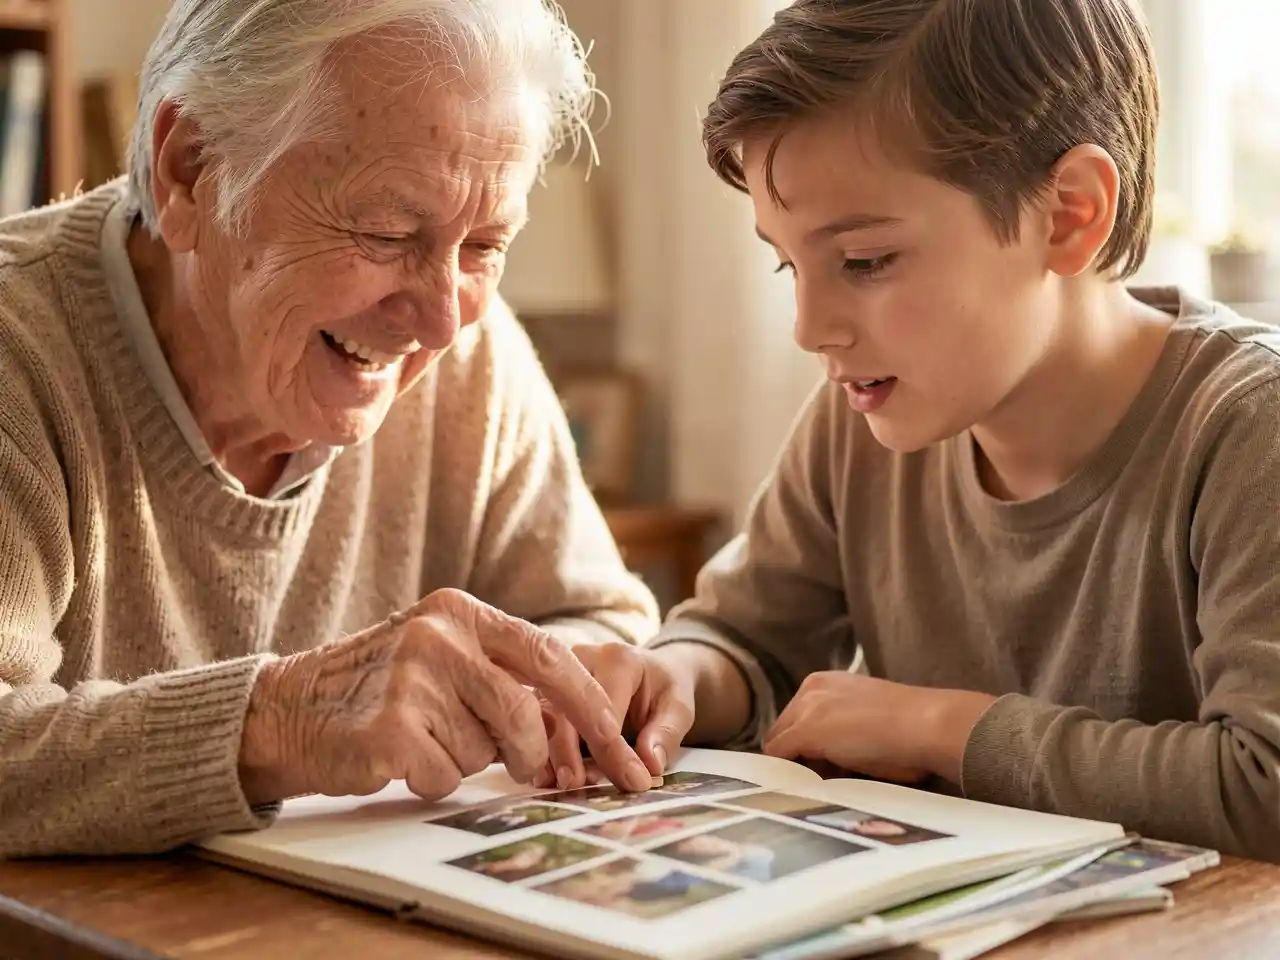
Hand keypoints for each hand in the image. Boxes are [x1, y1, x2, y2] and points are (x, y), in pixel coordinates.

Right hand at [237, 588, 650, 803]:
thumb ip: (500, 671)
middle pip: (524, 712)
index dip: (589, 703)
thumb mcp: (439, 653)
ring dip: (464, 761)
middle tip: (520, 766)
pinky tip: (398, 757)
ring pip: (484, 750)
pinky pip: (445, 776)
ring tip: (424, 739)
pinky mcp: (388, 729)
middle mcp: (439, 636)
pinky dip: (431, 779)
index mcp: (460, 611)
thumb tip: (579, 720)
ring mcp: (411, 680)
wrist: (285, 708)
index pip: (548, 655)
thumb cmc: (376, 686)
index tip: (619, 742)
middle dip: (530, 752)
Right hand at [534, 642, 696, 790]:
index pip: (607, 708)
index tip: (625, 782)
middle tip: (575, 784)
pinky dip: (539, 747)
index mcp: (618, 660)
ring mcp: (558, 673)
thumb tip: (650, 764)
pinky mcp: (546, 689)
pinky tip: (542, 774)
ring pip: (544, 713)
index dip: (614, 750)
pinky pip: (536, 718)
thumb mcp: (679, 707)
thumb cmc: (663, 689)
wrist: (652, 673)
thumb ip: (666, 733)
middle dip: (568, 749)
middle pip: (566, 706)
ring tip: (557, 783)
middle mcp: (582, 659)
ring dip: (548, 751)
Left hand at [762, 673, 995, 783]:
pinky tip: (811, 786)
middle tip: (832, 776)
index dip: (809, 746)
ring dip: (798, 765)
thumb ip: (841, 728)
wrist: (927, 724)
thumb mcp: (866, 718)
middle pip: (783, 730)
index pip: (796, 718)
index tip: (833, 765)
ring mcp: (806, 708)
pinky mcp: (806, 730)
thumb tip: (827, 758)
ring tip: (831, 780)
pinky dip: (789, 774)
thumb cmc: (911, 727)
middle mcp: (811, 688)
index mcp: (826, 682)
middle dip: (800, 756)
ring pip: (779, 745)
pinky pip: (779, 757)